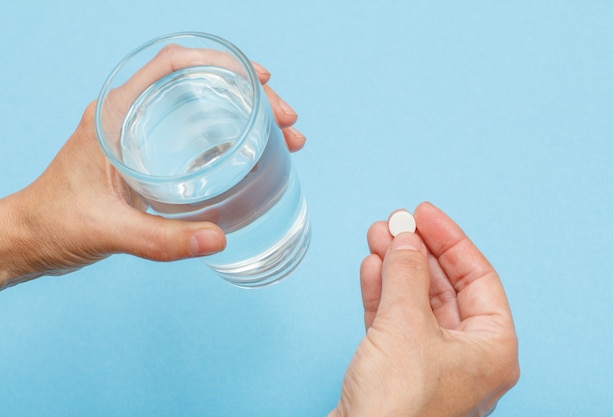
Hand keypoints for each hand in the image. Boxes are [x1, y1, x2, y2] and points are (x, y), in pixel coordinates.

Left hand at [0, 52, 303, 289]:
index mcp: (117, 114)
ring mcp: (142, 136)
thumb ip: (162, 239)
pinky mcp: (150, 158)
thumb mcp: (109, 230)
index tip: (260, 78)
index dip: (220, 63)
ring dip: (246, 117)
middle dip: (250, 96)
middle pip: (199, 86)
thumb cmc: (55, 223)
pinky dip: (230, 140)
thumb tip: (218, 238)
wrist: (32, 240)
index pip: (172, 65)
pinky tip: (252, 156)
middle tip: (286, 120)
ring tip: (283, 137)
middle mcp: (132, 117)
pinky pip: (197, 136)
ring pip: (203, 110)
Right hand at [329, 202, 518, 416]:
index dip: (450, 240)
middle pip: (444, 287)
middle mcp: (467, 355)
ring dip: (395, 268)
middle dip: (417, 252)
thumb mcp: (406, 323)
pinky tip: (371, 268)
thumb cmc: (399, 405)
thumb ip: (406, 273)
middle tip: (395, 223)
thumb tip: (404, 238)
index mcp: (491, 347)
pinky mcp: (399, 370)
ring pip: (416, 301)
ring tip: (376, 236)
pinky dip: (382, 293)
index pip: (478, 277)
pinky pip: (394, 320)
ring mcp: (432, 363)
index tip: (424, 214)